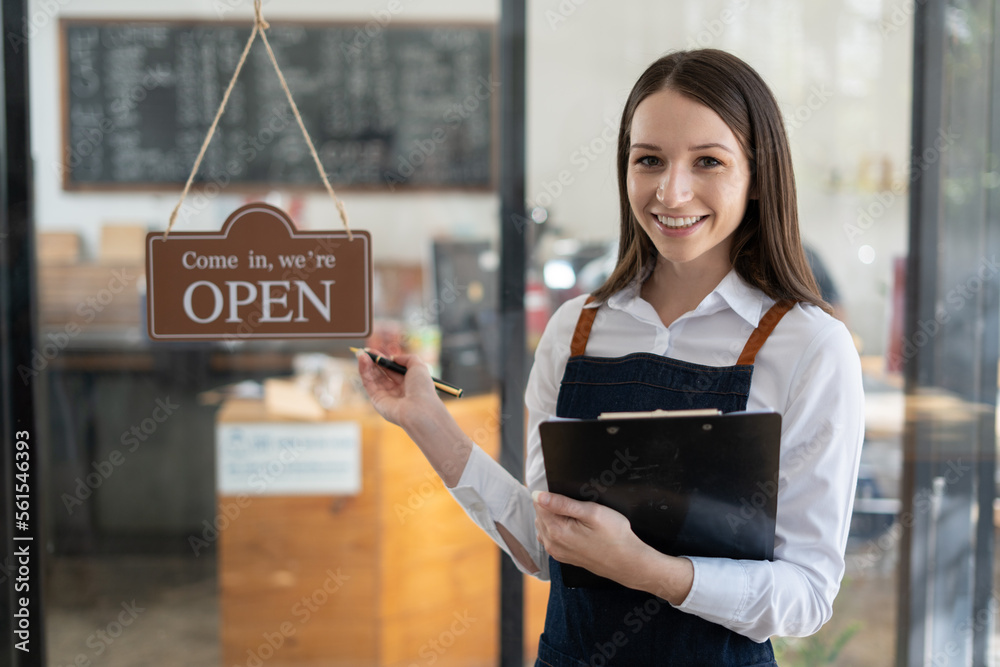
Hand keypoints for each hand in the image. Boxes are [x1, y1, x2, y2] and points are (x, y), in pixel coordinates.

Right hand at [356, 350, 440, 428]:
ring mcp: (386, 396)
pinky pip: (368, 384)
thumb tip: (393, 358)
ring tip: (361, 354)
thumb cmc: (422, 388)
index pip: (392, 369)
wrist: (419, 409)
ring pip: (373, 378)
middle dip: (373, 361)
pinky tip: (363, 361)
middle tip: (365, 351)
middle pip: (381, 373)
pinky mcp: (377, 401)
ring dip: (366, 365)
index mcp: (408, 382)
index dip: (384, 360)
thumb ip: (407, 358)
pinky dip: (364, 372)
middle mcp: (396, 390)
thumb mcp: (419, 366)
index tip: (375, 351)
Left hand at [533, 491, 693, 602]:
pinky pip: (550, 537)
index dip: (551, 494)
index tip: (568, 495)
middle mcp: (551, 543)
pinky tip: (574, 528)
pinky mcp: (562, 557)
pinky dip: (557, 529)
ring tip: (577, 517)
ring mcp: (556, 552)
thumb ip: (562, 503)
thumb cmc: (614, 536)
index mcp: (556, 530)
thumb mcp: (592, 513)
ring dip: (554, 518)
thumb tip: (537, 495)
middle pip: (540, 514)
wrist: (627, 562)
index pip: (539, 503)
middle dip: (553, 506)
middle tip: (578, 506)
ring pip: (544, 526)